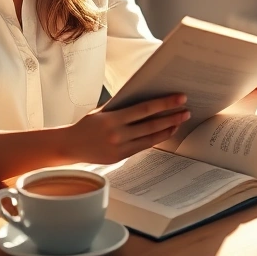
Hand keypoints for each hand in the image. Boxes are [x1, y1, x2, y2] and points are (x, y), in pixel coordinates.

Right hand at [63, 95, 189, 163]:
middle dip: (171, 117)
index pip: (144, 109)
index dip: (164, 103)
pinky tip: (166, 132)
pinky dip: (156, 138)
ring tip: (180, 121)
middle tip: (186, 110)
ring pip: (150, 137)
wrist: (70, 146)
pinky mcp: (121, 157)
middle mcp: (117, 134)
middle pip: (151, 124)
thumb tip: (146, 98)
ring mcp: (120, 147)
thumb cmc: (87, 125)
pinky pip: (143, 146)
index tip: (179, 98)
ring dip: (168, 128)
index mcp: (113, 119)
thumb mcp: (102, 112)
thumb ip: (121, 107)